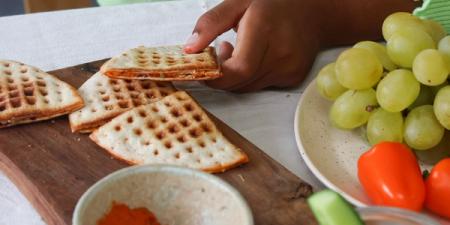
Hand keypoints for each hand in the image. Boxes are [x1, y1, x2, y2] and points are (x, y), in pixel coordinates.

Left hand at [184, 0, 322, 91]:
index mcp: (264, 29)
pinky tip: (255, 57)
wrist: (314, 11)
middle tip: (220, 51)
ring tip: (239, 50)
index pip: (239, 68)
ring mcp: (290, 68)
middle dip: (222, 74)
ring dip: (235, 76)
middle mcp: (281, 53)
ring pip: (249, 87)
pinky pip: (261, 86)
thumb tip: (189, 49)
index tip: (205, 65)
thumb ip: (210, 23)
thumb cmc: (273, 3)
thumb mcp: (237, 2)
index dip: (217, 75)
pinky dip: (250, 77)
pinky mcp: (293, 78)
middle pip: (241, 82)